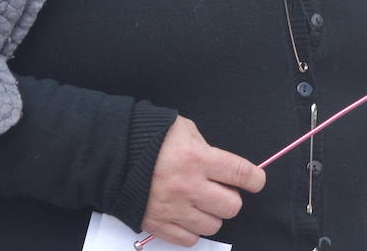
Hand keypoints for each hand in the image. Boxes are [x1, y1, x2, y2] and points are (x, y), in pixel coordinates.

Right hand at [141, 116, 265, 246]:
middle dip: (230, 197)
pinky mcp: (159, 225)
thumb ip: (204, 145)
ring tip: (199, 202)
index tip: (255, 181)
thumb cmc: (147, 137)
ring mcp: (174, 209)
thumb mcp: (181, 128)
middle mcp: (189, 186)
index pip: (241, 174)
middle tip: (218, 189)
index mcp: (197, 158)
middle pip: (231, 206)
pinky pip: (190, 239)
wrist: (111, 154)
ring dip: (210, 214)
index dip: (255, 179)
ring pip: (213, 226)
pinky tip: (185, 214)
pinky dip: (192, 229)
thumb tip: (219, 164)